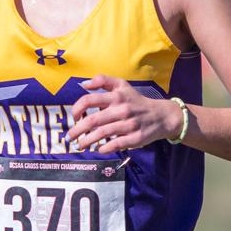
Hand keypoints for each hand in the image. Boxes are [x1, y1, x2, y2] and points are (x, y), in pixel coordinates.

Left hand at [68, 75, 183, 154]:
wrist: (161, 116)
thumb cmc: (136, 101)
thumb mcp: (122, 85)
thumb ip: (103, 81)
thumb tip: (84, 84)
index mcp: (116, 96)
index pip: (89, 100)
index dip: (77, 109)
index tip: (74, 117)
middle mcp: (122, 109)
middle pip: (93, 120)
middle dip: (77, 130)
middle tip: (69, 137)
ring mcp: (129, 125)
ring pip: (102, 134)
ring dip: (87, 141)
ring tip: (80, 145)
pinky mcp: (135, 138)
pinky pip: (115, 144)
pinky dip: (104, 148)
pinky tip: (98, 149)